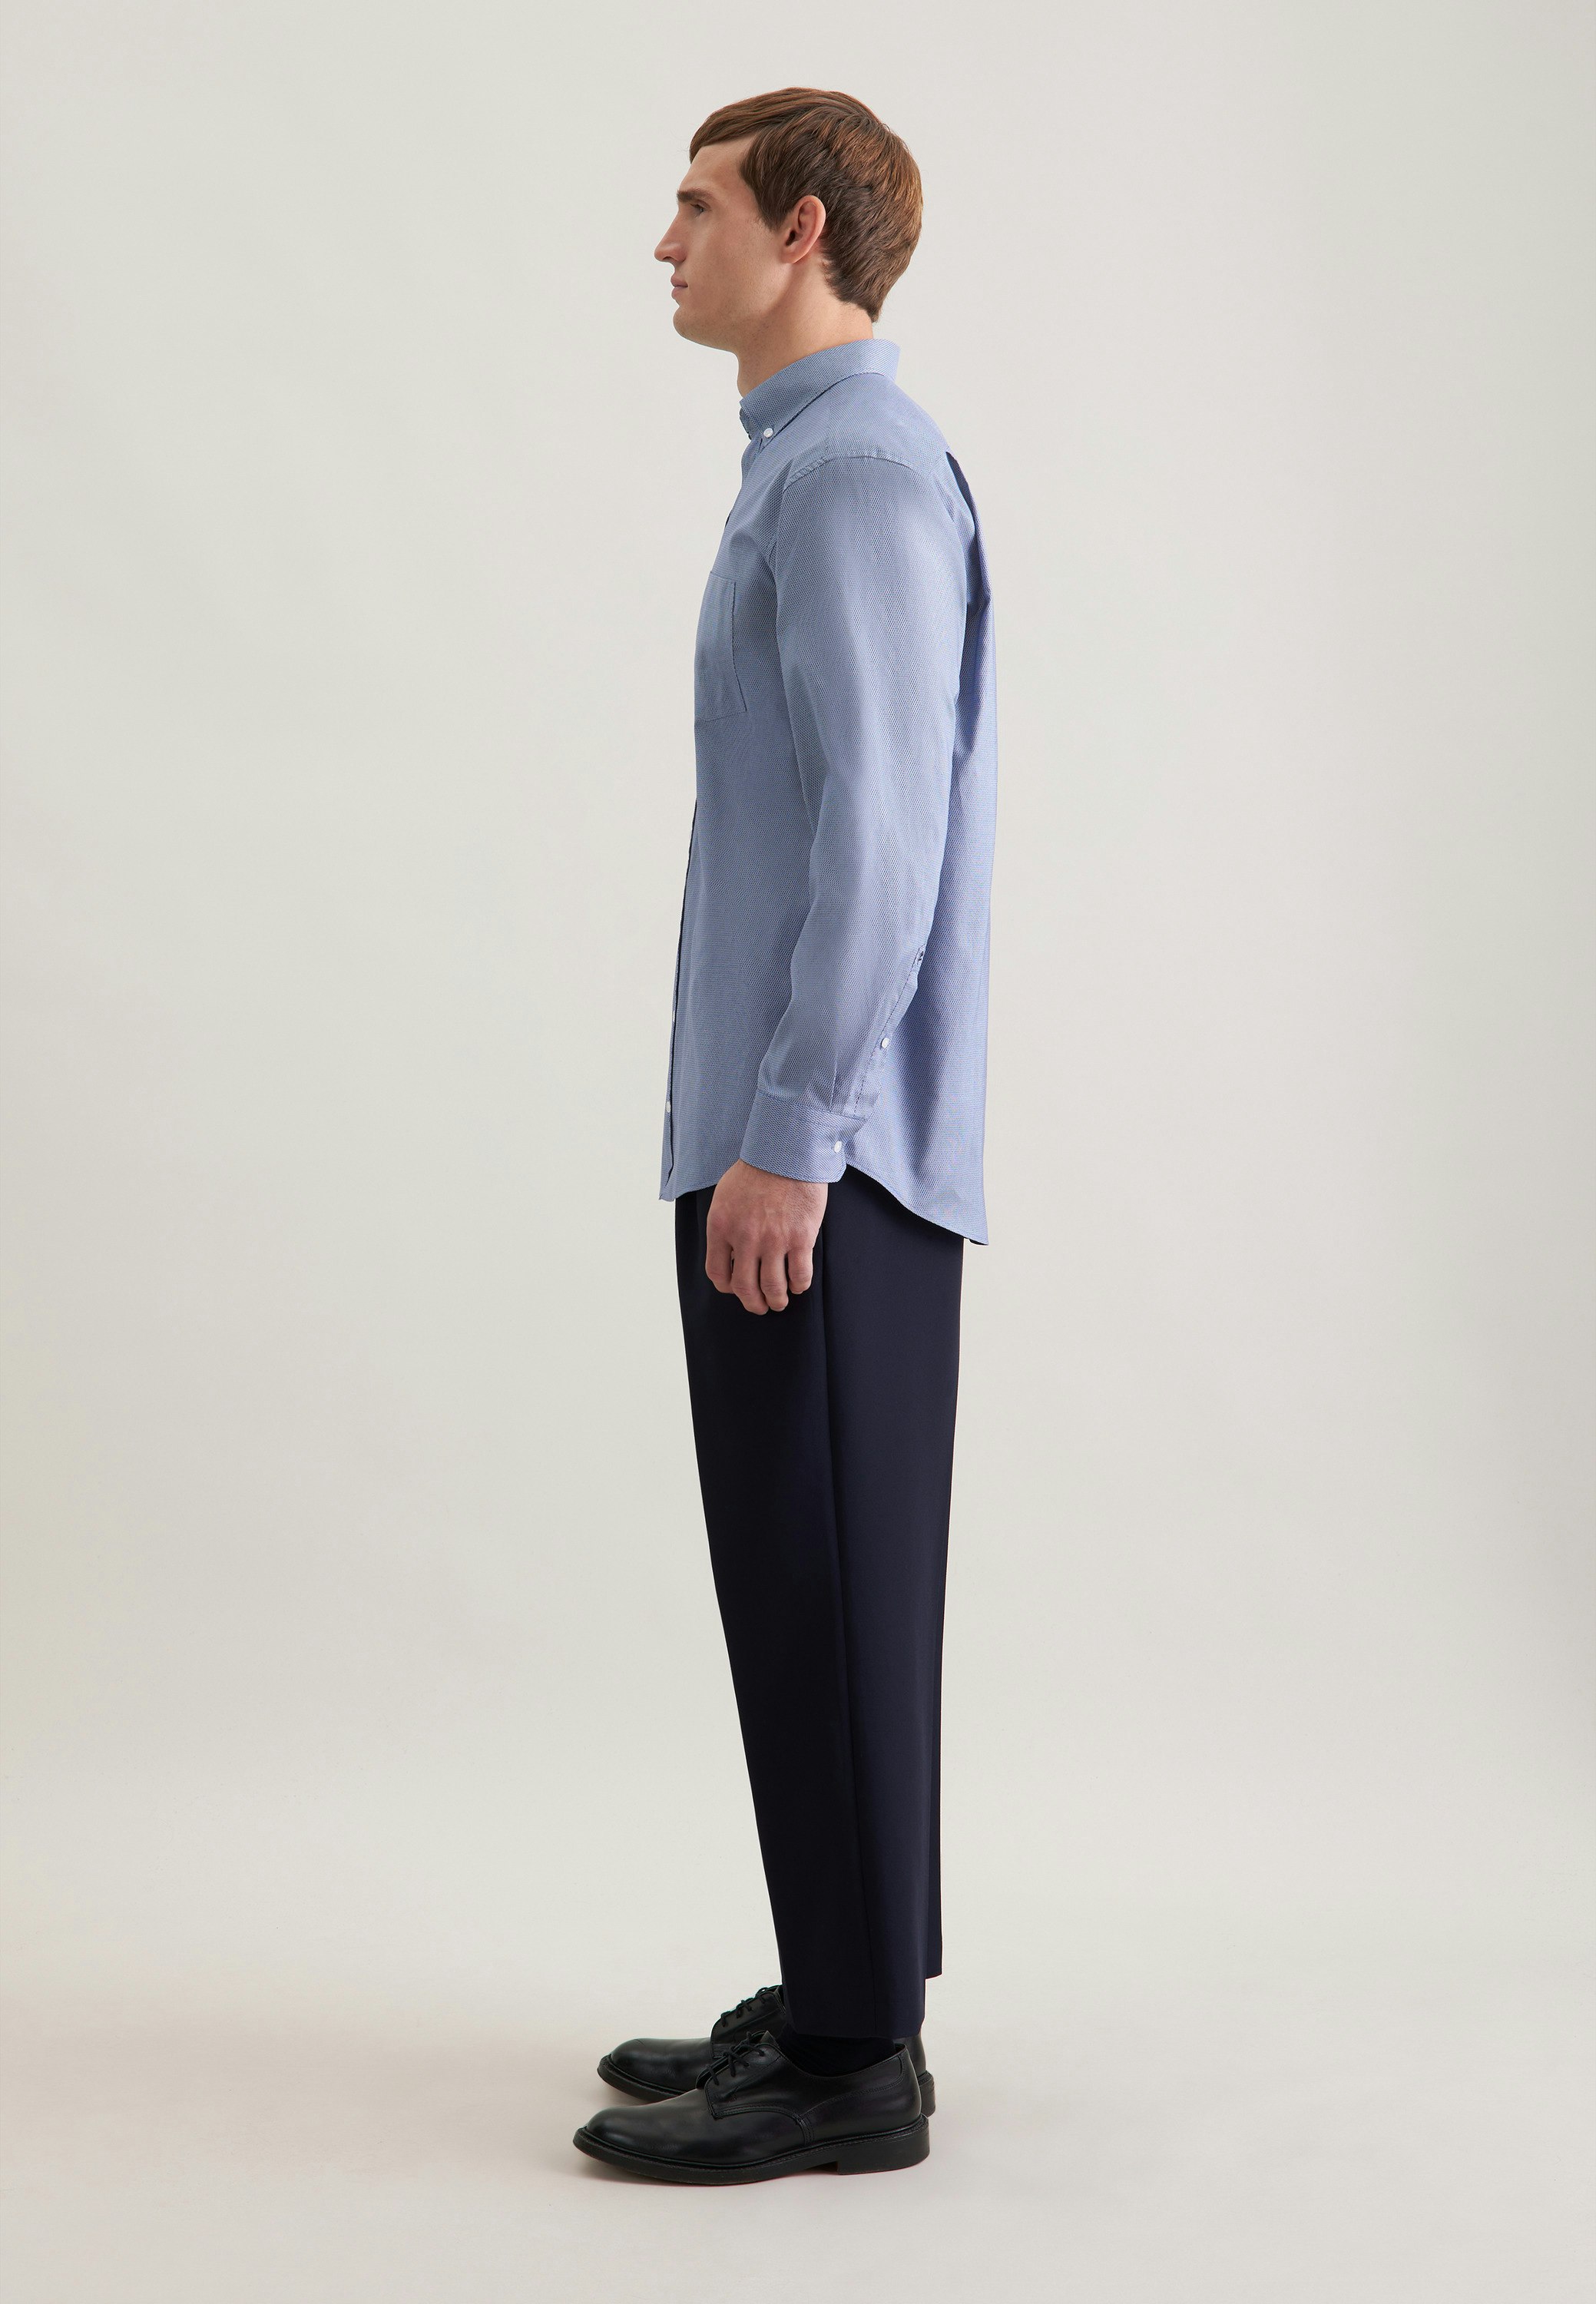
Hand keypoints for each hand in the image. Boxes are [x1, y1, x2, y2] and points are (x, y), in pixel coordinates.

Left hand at [705, 1159, 827, 1313]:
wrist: (787, 1152)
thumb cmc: (756, 1170)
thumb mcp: (725, 1196)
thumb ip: (724, 1225)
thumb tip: (730, 1251)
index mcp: (721, 1227)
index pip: (717, 1273)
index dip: (727, 1288)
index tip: (736, 1289)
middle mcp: (744, 1238)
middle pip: (744, 1287)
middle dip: (753, 1303)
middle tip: (761, 1306)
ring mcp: (773, 1240)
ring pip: (773, 1287)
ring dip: (777, 1300)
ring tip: (781, 1301)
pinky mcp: (800, 1238)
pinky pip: (800, 1275)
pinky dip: (799, 1286)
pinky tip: (799, 1285)